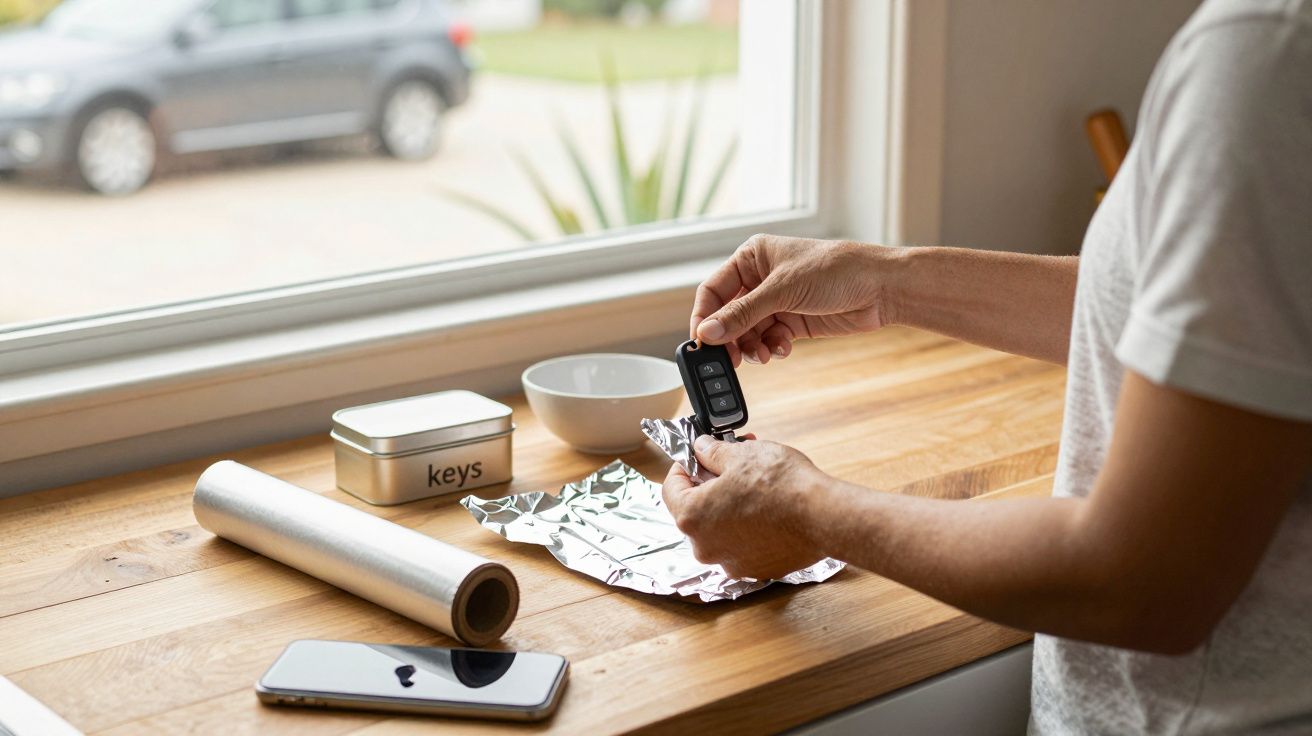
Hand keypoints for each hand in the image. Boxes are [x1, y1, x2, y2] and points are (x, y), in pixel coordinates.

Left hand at [661, 434, 829, 579]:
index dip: (683, 467)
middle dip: (711, 485)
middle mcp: (705, 547)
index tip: (695, 457)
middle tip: (731, 465)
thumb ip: (712, 452)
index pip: (670, 488)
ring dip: (731, 507)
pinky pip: (743, 544)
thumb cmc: (782, 486)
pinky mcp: (756, 569)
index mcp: (691, 517)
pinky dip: (750, 528)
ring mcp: (730, 562)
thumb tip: (702, 448)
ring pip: (720, 529)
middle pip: (696, 511)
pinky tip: (768, 509)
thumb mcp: (741, 455)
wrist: (824, 516)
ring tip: (755, 484)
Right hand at [691, 234, 895, 364]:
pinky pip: (768, 339)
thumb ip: (742, 314)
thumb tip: (707, 333)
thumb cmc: (836, 270)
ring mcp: (777, 301)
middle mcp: (761, 279)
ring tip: (763, 355)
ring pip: (748, 332)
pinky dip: (771, 348)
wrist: (881, 288)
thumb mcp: (783, 290)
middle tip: (731, 360)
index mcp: (752, 257)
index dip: (704, 317)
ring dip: (752, 347)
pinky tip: (781, 350)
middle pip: (729, 315)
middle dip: (730, 338)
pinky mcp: (793, 321)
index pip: (714, 290)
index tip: (702, 343)